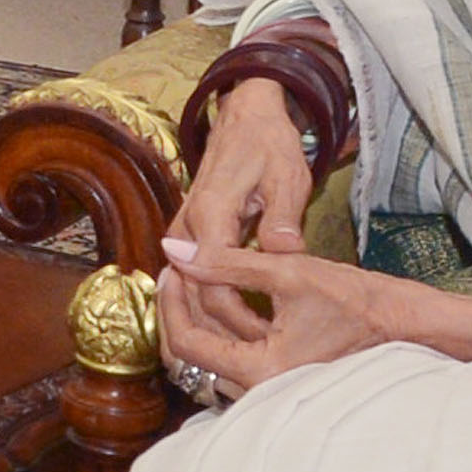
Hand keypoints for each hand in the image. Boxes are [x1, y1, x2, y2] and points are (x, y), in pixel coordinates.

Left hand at [156, 231, 471, 402]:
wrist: (411, 326)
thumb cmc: (361, 301)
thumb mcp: (289, 272)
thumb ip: (227, 262)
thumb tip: (174, 249)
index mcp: (260, 373)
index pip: (187, 342)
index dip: (172, 301)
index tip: (172, 265)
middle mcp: (260, 392)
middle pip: (194, 354)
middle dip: (181, 307)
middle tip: (180, 266)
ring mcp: (270, 388)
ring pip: (212, 355)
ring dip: (200, 315)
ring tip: (199, 273)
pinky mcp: (279, 378)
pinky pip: (235, 355)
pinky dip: (223, 326)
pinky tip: (225, 292)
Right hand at [164, 81, 315, 357]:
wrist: (244, 118)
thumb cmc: (269, 146)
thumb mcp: (288, 177)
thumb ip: (283, 218)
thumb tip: (284, 249)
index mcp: (211, 214)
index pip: (213, 282)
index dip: (237, 316)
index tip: (268, 334)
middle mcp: (187, 227)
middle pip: (193, 295)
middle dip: (222, 329)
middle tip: (261, 353)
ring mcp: (182, 232)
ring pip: (186, 292)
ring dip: (212, 323)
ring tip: (249, 349)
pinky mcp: (187, 235)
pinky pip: (190, 280)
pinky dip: (208, 305)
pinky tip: (236, 326)